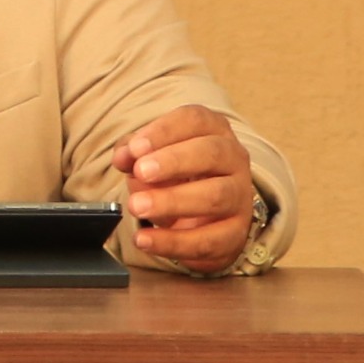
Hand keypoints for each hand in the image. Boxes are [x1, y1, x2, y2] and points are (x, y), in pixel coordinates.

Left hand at [113, 105, 257, 274]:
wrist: (205, 220)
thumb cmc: (176, 177)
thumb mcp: (152, 158)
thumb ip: (134, 154)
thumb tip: (123, 157)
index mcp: (214, 130)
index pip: (195, 120)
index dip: (164, 131)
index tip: (135, 148)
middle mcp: (233, 159)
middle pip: (211, 153)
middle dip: (173, 161)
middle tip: (141, 172)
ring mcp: (239, 197)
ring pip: (215, 196)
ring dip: (172, 201)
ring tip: (138, 206)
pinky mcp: (235, 234)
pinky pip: (207, 240)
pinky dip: (173, 242)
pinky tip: (146, 240)